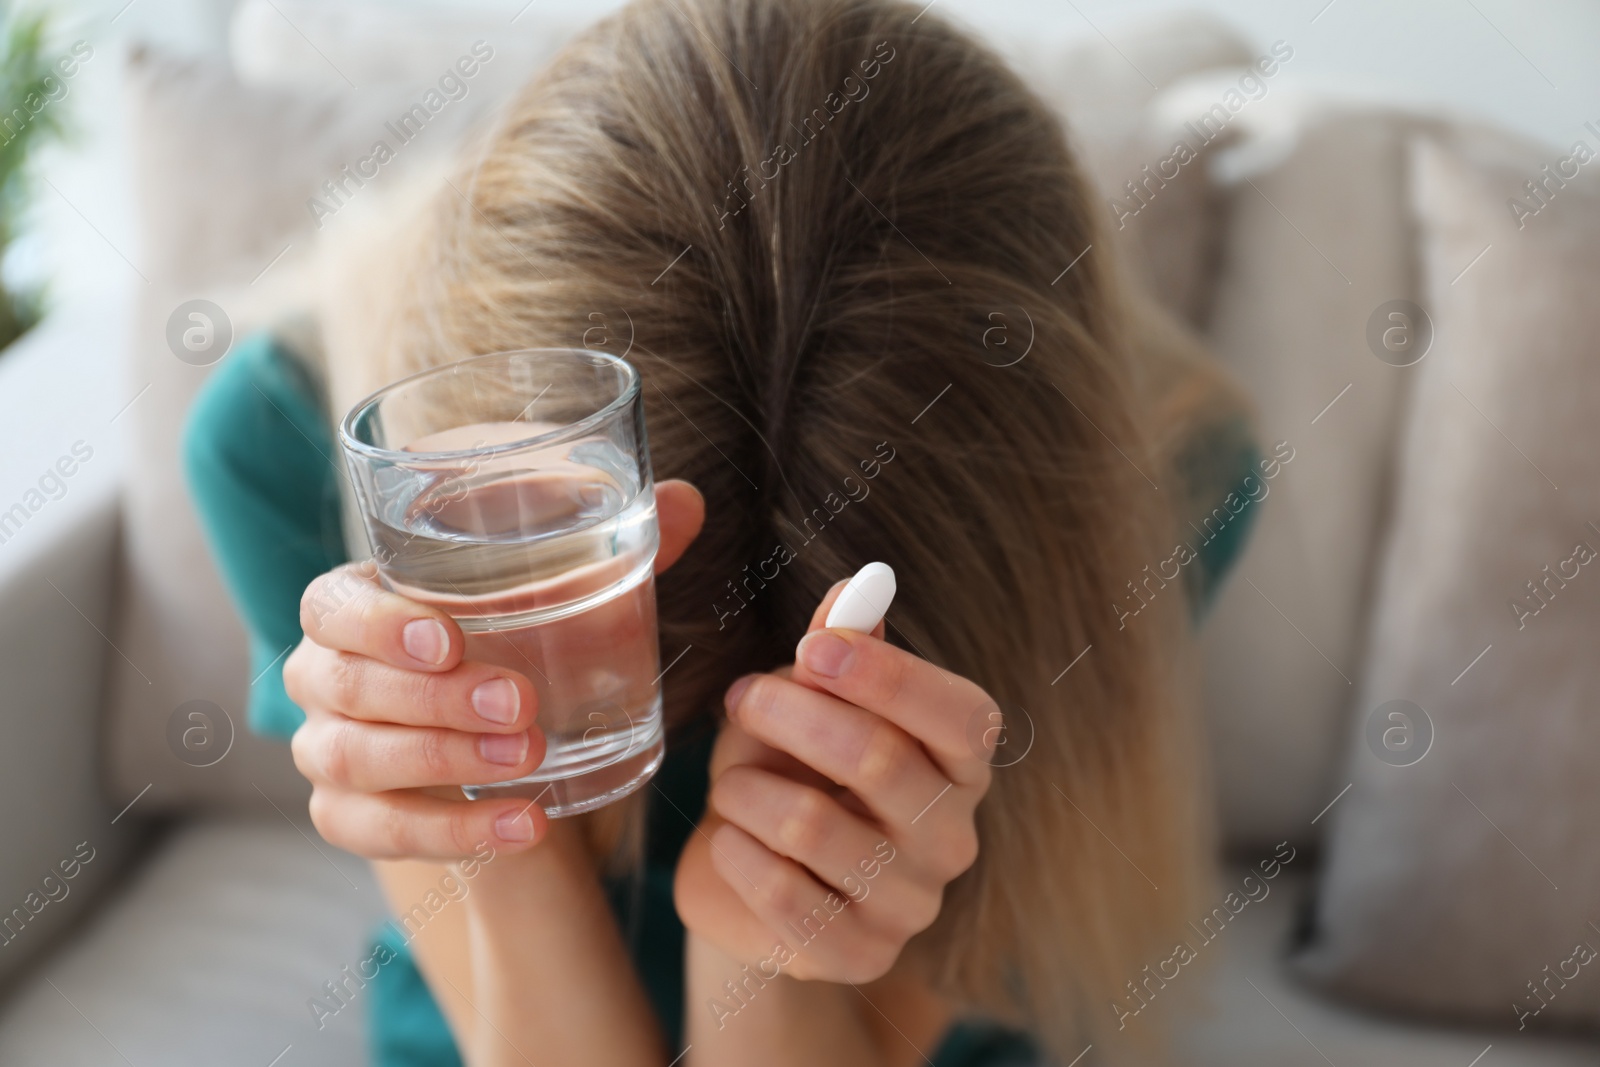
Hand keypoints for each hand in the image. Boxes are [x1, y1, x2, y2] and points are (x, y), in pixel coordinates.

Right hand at [284, 479, 704, 860]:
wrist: (494, 738)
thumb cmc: (511, 637)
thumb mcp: (555, 591)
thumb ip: (612, 544)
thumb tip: (688, 501)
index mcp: (353, 605)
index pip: (331, 606)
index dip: (377, 624)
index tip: (450, 639)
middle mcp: (324, 678)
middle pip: (347, 688)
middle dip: (433, 699)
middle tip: (520, 705)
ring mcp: (329, 751)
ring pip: (355, 760)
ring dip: (444, 762)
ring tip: (530, 760)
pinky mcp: (350, 818)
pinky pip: (382, 833)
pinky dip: (454, 832)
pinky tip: (525, 827)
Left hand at [675, 581, 995, 983]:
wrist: (747, 874)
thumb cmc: (789, 767)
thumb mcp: (806, 698)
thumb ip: (835, 647)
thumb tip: (860, 586)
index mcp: (960, 762)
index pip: (962, 716)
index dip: (888, 676)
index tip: (811, 647)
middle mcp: (952, 835)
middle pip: (882, 762)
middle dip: (795, 717)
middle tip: (742, 697)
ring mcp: (910, 903)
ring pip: (816, 827)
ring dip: (749, 789)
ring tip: (729, 784)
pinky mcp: (858, 957)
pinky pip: (788, 899)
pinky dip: (738, 855)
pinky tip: (729, 840)